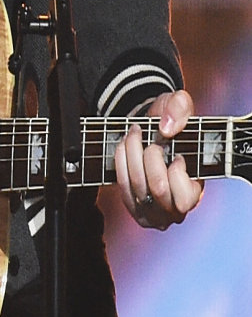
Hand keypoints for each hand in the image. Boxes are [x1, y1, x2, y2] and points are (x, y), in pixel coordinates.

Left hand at [116, 89, 201, 229]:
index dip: (177, 172)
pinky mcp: (134, 207)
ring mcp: (154, 212)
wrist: (150, 131)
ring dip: (132, 155)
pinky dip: (121, 162)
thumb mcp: (178, 104)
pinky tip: (125, 147)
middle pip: (157, 188)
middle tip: (150, 140)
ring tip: (134, 136)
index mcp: (196, 192)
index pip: (186, 197)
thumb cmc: (170, 123)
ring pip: (137, 187)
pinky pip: (122, 186)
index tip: (178, 155)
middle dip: (150, 157)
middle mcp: (176, 210)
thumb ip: (180, 108)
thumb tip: (166, 129)